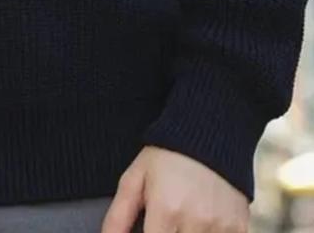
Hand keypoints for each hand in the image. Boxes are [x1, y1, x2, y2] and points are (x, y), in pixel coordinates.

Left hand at [101, 145, 250, 232]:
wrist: (208, 133)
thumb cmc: (166, 157)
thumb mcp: (135, 179)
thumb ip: (118, 216)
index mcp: (166, 210)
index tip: (150, 229)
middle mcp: (195, 222)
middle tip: (165, 223)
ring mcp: (220, 227)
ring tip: (180, 222)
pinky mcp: (239, 228)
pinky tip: (201, 224)